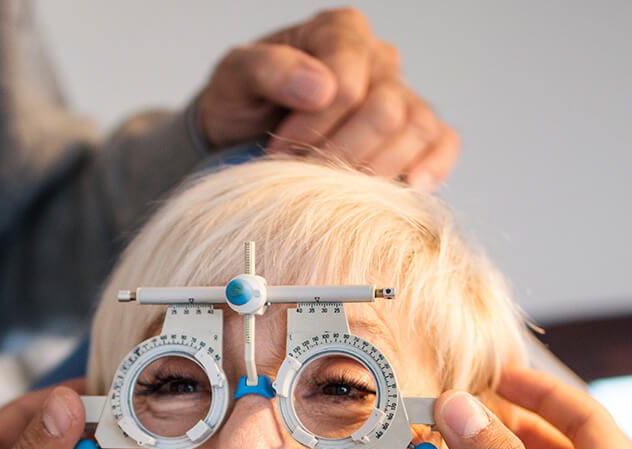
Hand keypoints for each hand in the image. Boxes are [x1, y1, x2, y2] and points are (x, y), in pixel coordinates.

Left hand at [198, 7, 457, 188]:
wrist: (242, 137)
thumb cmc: (241, 103)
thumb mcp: (232, 79)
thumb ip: (265, 69)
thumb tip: (322, 87)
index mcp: (339, 32)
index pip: (347, 85)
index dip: (314, 127)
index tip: (278, 150)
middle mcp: (378, 59)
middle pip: (385, 113)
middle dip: (339, 154)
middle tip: (301, 176)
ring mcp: (403, 93)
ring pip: (416, 131)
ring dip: (372, 170)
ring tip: (331, 188)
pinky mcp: (417, 131)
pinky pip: (442, 143)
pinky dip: (430, 167)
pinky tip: (406, 187)